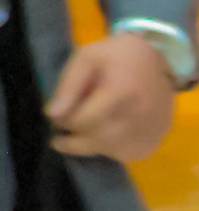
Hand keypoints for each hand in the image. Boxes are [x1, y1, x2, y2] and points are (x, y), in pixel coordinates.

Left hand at [48, 33, 178, 160]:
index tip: (55, 118)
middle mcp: (140, 115)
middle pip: (98, 140)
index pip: (84, 121)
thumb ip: (68, 85)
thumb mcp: (86, 58)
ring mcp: (152, 130)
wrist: (156, 60)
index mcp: (121, 92)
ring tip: (81, 134)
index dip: (63, 123)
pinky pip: (129, 154)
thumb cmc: (116, 56)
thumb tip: (52, 114)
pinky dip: (112, 150)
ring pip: (112, 151)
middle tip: (59, 138)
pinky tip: (103, 136)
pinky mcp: (158, 138)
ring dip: (91, 146)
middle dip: (73, 140)